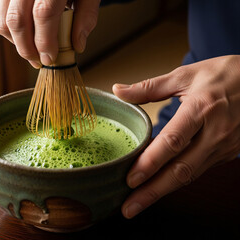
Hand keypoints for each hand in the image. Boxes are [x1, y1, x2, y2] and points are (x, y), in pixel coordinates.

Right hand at [0, 0, 100, 67]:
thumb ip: (86, 17)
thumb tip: (77, 46)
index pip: (43, 14)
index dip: (45, 41)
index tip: (50, 59)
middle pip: (17, 20)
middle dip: (26, 48)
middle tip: (38, 62)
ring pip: (4, 20)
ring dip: (16, 42)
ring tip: (32, 52)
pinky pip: (1, 13)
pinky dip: (11, 31)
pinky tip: (25, 36)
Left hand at [113, 55, 239, 218]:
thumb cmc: (223, 75)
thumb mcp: (186, 75)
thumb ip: (149, 87)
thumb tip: (118, 91)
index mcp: (202, 109)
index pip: (173, 142)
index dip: (151, 163)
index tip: (130, 179)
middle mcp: (215, 133)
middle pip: (181, 169)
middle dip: (153, 191)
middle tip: (129, 208)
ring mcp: (223, 146)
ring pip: (190, 175)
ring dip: (163, 191)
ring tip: (139, 203)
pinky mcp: (225, 153)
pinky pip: (197, 170)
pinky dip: (177, 180)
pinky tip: (159, 186)